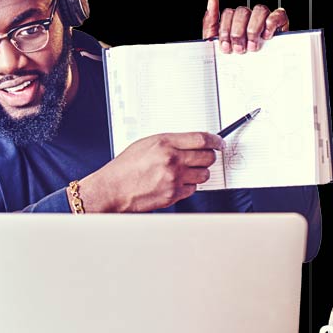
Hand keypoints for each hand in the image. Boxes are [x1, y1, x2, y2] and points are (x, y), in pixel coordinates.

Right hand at [77, 132, 221, 211]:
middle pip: (207, 157)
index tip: (219, 143)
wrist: (113, 189)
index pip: (201, 139)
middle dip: (208, 158)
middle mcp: (172, 159)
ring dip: (198, 173)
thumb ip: (170, 142)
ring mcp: (174, 178)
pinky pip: (193, 189)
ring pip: (203, 175)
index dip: (215, 141)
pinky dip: (188, 186)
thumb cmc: (125, 168)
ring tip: (185, 173)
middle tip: (203, 159)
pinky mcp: (174, 194)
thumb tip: (191, 144)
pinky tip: (175, 183)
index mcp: (164, 143)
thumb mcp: (145, 144)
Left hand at [202, 0, 288, 53]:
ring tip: (251, 46)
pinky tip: (266, 37)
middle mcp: (249, 17)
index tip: (226, 46)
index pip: (229, 13)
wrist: (248, 75)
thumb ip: (211, 20)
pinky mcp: (280, 23)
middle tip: (239, 49)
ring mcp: (265, 19)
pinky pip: (277, 15)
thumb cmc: (233, 57)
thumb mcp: (216, 41)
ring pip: (260, 10)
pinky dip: (271, 24)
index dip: (225, 30)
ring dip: (253, 29)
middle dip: (238, 33)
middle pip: (242, 11)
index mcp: (235, 20)